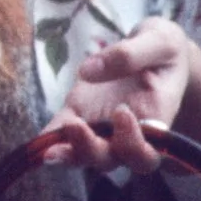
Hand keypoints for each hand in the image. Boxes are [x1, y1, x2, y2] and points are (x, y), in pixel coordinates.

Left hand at [38, 18, 200, 173]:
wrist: (151, 49)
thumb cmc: (164, 50)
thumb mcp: (159, 41)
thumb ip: (130, 55)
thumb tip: (88, 71)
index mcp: (155, 122)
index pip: (146, 153)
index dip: (133, 144)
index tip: (122, 113)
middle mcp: (127, 133)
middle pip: (112, 159)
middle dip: (91, 150)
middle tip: (76, 127)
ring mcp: (100, 126)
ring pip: (84, 154)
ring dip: (67, 154)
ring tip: (48, 151)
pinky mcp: (77, 113)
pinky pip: (60, 133)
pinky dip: (49, 140)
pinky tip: (36, 145)